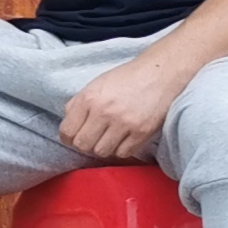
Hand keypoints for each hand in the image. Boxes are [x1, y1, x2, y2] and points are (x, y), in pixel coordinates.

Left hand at [60, 52, 190, 159]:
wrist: (160, 74)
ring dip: (103, 147)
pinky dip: (121, 149)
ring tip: (108, 138)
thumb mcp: (95, 84)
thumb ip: (78, 103)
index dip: (68, 138)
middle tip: (92, 139)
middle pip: (83, 145)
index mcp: (88, 98)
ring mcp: (124, 124)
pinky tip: (123, 139)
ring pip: (102, 152)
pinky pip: (123, 153)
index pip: (67, 131)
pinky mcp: (142, 132)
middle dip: (84, 145)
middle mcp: (104, 112)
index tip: (73, 138)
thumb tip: (69, 123)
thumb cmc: (126, 78)